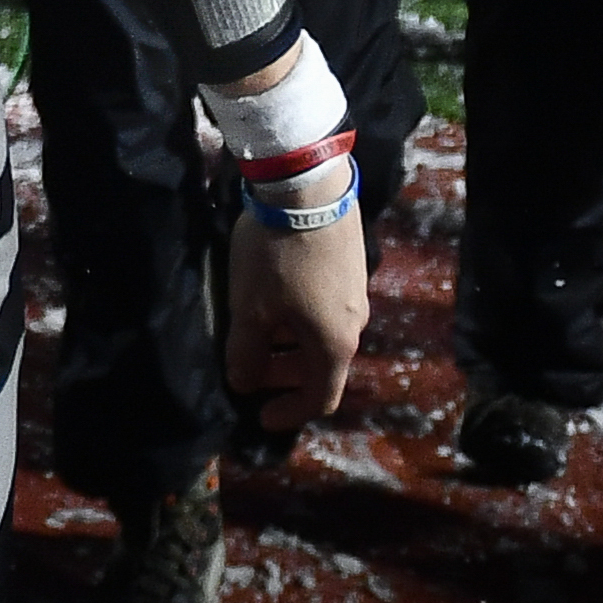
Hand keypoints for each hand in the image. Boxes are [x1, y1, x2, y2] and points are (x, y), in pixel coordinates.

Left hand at [225, 206, 369, 430]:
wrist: (309, 187)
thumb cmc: (277, 256)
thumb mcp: (250, 308)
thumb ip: (245, 353)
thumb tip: (244, 382)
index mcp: (334, 345)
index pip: (320, 398)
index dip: (290, 412)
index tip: (261, 414)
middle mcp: (356, 324)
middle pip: (322, 366)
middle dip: (285, 375)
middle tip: (251, 370)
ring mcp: (357, 292)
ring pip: (323, 334)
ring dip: (291, 343)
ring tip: (258, 330)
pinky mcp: (351, 264)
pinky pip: (327, 307)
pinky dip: (301, 317)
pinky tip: (276, 296)